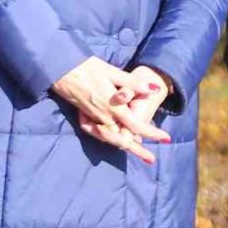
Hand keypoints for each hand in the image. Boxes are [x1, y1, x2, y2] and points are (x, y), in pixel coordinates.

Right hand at [52, 57, 171, 163]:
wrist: (61, 69)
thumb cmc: (87, 68)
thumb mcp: (112, 73)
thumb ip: (133, 84)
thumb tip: (153, 90)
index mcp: (113, 107)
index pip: (136, 125)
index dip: (152, 133)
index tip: (165, 139)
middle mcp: (103, 117)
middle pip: (123, 139)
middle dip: (138, 150)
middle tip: (151, 160)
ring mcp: (92, 118)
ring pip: (111, 139)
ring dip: (124, 146)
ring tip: (136, 151)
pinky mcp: (84, 116)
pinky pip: (99, 133)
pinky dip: (109, 139)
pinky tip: (115, 139)